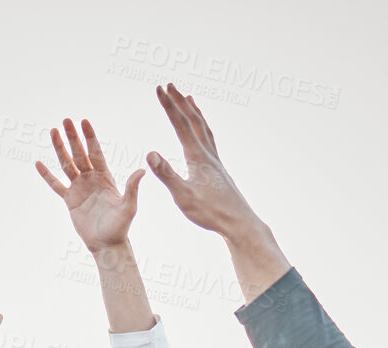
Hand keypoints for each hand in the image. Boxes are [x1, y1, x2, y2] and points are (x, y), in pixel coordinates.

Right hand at [36, 118, 145, 253]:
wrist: (107, 243)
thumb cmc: (120, 226)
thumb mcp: (129, 206)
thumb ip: (132, 188)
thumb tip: (141, 171)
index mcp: (105, 177)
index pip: (95, 152)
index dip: (90, 137)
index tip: (84, 121)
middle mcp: (91, 179)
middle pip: (79, 153)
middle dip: (73, 137)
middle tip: (66, 120)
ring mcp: (79, 188)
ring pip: (66, 164)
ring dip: (60, 149)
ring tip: (53, 132)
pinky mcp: (70, 200)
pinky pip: (56, 185)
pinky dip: (47, 175)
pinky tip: (38, 163)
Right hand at [147, 84, 264, 242]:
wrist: (237, 222)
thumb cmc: (210, 212)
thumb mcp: (183, 195)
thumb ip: (166, 174)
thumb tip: (149, 153)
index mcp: (197, 156)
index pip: (180, 124)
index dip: (168, 105)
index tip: (158, 89)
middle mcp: (208, 153)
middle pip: (193, 120)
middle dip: (179, 101)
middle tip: (169, 85)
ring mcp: (215, 160)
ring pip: (204, 128)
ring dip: (194, 111)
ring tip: (189, 98)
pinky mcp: (219, 169)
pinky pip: (210, 140)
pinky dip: (204, 129)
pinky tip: (201, 134)